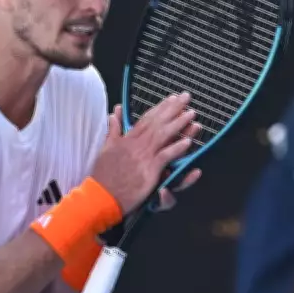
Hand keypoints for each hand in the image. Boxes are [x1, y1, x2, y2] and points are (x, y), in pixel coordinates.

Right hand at [90, 93, 201, 213]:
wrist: (101, 194)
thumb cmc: (103, 175)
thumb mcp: (105, 148)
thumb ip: (113, 129)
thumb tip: (114, 113)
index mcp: (127, 139)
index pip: (147, 118)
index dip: (161, 107)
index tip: (172, 99)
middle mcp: (137, 144)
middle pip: (158, 122)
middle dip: (174, 108)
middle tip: (186, 98)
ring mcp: (144, 156)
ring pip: (164, 135)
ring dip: (179, 124)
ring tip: (191, 115)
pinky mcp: (149, 170)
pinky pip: (166, 156)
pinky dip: (177, 148)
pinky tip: (188, 142)